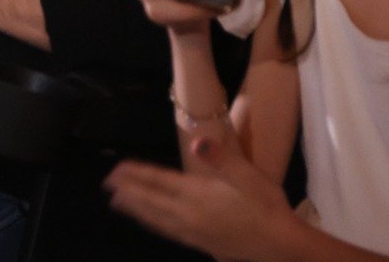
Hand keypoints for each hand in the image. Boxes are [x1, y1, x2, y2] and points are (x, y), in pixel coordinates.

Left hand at [105, 133, 294, 260]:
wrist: (280, 248)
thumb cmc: (267, 207)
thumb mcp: (249, 177)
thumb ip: (222, 158)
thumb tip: (198, 141)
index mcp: (199, 196)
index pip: (160, 181)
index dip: (138, 174)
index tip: (117, 168)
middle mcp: (189, 216)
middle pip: (152, 201)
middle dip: (129, 191)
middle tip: (107, 184)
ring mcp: (193, 232)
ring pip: (156, 219)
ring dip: (136, 209)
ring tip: (118, 202)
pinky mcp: (200, 243)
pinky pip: (167, 231)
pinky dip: (152, 224)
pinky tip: (151, 223)